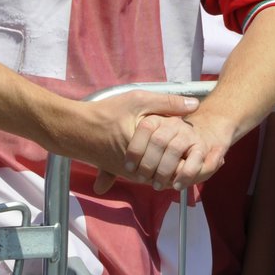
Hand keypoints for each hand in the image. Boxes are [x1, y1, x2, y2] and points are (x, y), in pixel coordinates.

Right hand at [52, 91, 200, 193]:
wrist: (75, 129)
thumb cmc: (106, 113)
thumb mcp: (138, 101)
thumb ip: (167, 102)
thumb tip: (194, 104)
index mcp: (143, 147)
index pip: (176, 156)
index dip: (189, 151)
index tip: (199, 144)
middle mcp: (136, 166)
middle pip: (169, 168)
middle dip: (182, 160)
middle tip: (196, 153)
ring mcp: (128, 173)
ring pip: (158, 174)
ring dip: (169, 165)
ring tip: (181, 154)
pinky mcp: (122, 173)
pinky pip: (146, 174)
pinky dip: (156, 167)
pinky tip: (162, 156)